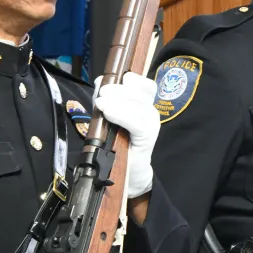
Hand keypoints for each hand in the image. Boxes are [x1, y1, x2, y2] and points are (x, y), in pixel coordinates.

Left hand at [94, 73, 159, 198]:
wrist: (127, 172)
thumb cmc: (116, 144)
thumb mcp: (110, 117)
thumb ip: (107, 99)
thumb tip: (101, 81)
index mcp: (144, 105)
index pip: (146, 85)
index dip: (132, 79)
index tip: (116, 80)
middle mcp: (150, 112)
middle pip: (140, 92)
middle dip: (118, 89)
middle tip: (101, 93)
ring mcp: (151, 125)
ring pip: (138, 105)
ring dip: (117, 102)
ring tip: (101, 104)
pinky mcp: (147, 138)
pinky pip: (137, 122)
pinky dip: (122, 115)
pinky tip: (108, 113)